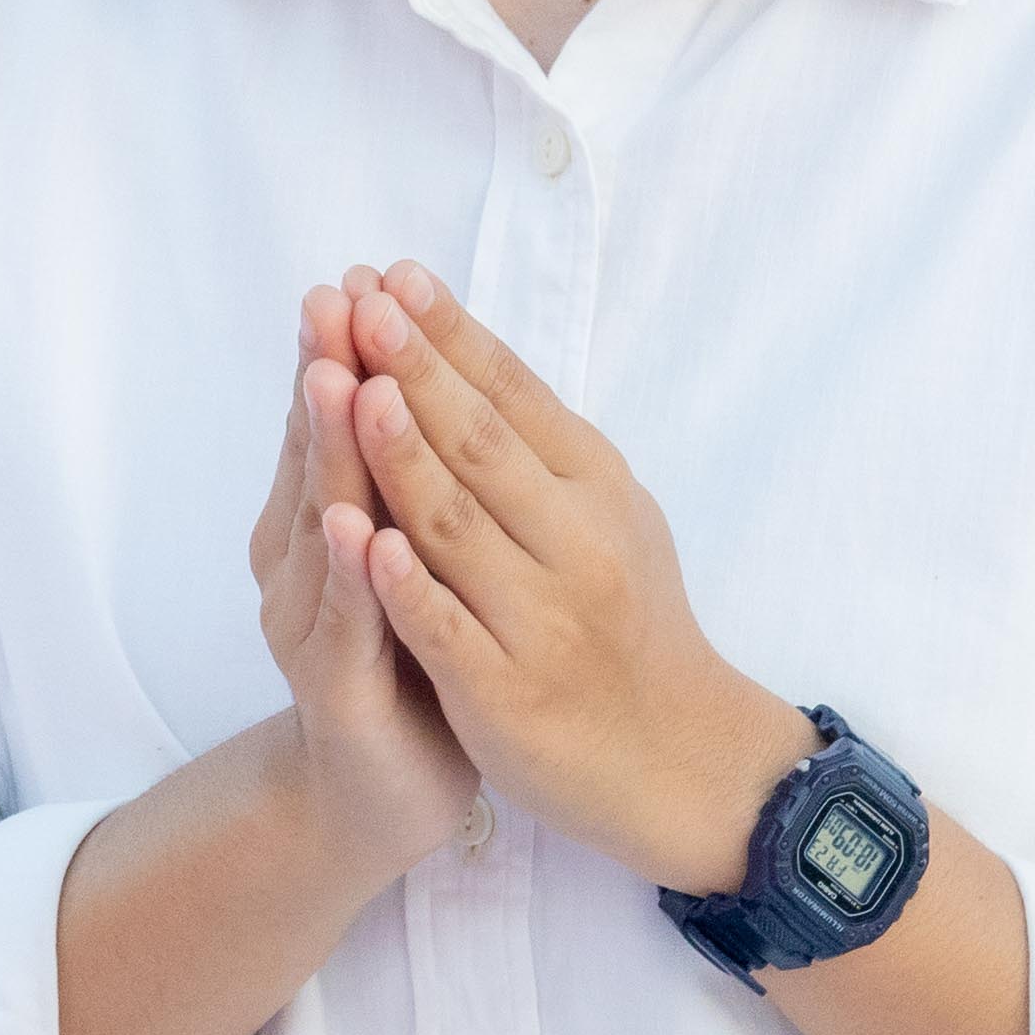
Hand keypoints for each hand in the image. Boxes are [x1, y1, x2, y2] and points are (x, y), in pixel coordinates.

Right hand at [254, 279, 479, 882]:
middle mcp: (300, 565)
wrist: (385, 794)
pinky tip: (353, 526)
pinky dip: (350, 572)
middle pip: (315, 457)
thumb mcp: (408, 552)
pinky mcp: (334, 690)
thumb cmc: (408, 659)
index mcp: (321, 526)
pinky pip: (345, 622)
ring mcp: (310, 626)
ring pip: (320, 526)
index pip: (330, 424)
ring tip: (338, 380)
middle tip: (334, 300)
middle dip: (327, 376)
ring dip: (328, 453)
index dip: (344, 352)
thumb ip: (401, 473)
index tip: (360, 277)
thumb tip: (418, 368)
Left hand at [336, 263, 818, 894]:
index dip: (453, 335)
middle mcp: (578, 543)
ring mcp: (542, 619)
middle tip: (362, 304)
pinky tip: (369, 542)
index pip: (516, 395)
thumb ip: (541, 445)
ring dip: (404, 457)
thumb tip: (462, 345)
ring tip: (354, 390)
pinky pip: (449, 630)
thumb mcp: (609, 514)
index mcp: (598, 487)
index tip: (395, 276)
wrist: (680, 758)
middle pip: (482, 446)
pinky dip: (409, 585)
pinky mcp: (507, 692)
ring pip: (459, 528)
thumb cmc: (627, 621)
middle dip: (418, 371)